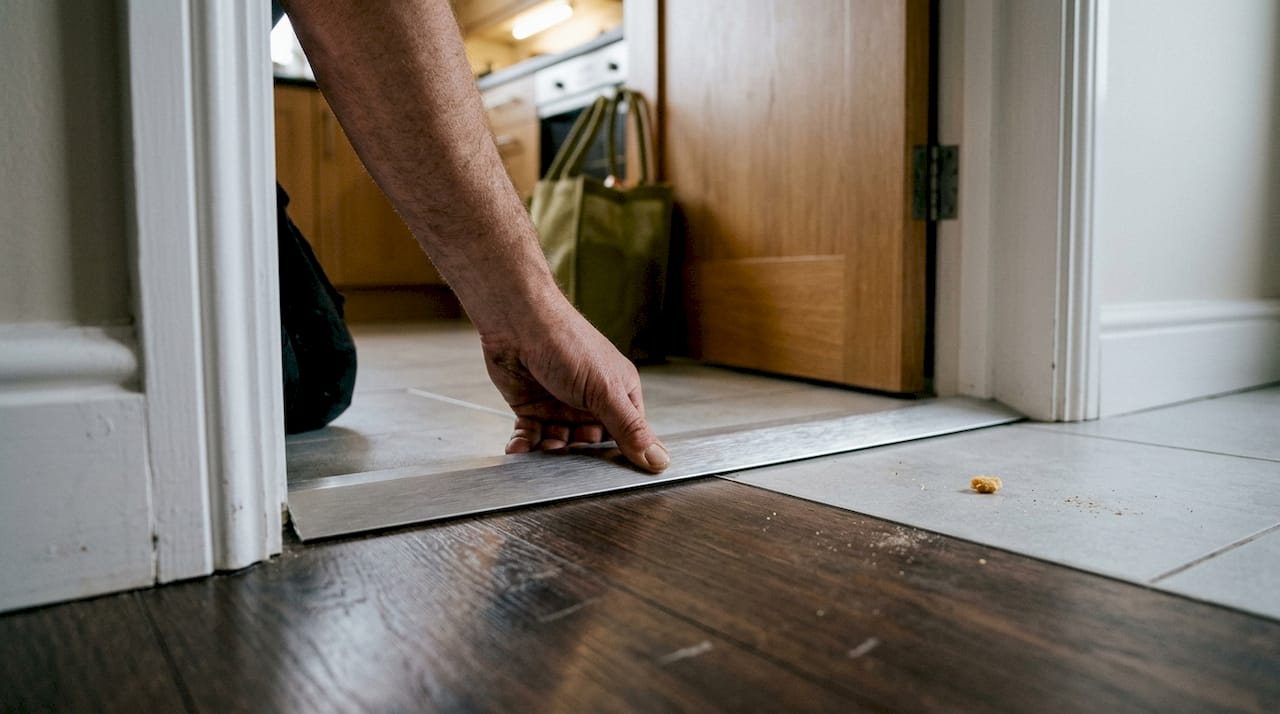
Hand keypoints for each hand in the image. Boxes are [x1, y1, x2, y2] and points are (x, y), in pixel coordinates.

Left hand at [480, 304, 669, 472]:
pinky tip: (519, 451)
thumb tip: (659, 459)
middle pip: (590, 445)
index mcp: (618, 393)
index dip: (618, 456)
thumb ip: (630, 429)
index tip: (608, 476)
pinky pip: (532, 437)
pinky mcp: (532, 407)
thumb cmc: (566, 342)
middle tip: (567, 466)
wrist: (517, 322)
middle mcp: (591, 401)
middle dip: (578, 458)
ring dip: (549, 454)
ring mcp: (560, 404)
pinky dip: (525, 447)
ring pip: (559, 445)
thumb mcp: (605, 391)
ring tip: (540, 454)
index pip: (626, 436)